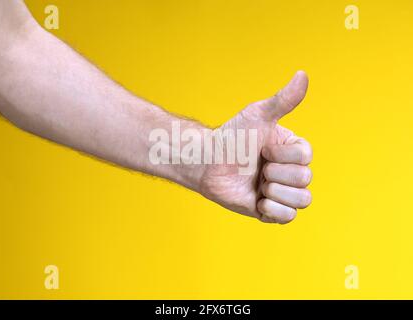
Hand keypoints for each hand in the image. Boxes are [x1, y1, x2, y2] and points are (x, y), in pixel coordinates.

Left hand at [200, 71, 312, 223]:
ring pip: (302, 200)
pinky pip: (288, 218)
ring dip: (275, 192)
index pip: (306, 157)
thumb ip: (283, 100)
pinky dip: (273, 210)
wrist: (208, 163)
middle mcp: (292, 171)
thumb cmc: (232, 137)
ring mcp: (282, 192)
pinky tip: (257, 200)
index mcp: (294, 150)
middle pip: (305, 179)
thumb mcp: (257, 115)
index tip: (261, 150)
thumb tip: (303, 74)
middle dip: (275, 173)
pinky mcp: (271, 211)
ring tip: (258, 185)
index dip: (281, 155)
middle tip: (257, 169)